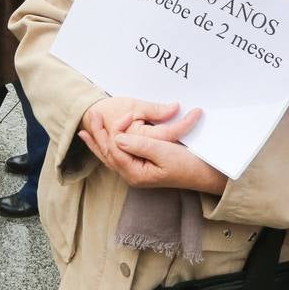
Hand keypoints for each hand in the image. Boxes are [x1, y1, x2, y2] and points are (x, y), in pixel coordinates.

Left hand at [78, 98, 219, 191]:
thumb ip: (139, 145)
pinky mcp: (140, 168)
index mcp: (136, 173)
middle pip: (108, 153)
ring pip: (110, 156)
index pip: (116, 149)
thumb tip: (117, 137)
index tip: (127, 114)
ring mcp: (135, 173)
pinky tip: (101, 142)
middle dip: (98, 134)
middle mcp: (132, 175)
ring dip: (98, 142)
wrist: (203, 175)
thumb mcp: (164, 152)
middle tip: (93, 114)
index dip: (116, 130)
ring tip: (85, 130)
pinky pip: (117, 157)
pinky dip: (106, 148)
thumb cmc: (187, 164)